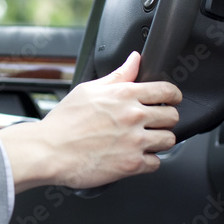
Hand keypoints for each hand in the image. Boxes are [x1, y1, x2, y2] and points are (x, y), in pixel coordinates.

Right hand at [0, 51, 180, 192]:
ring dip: (159, 140)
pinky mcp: (132, 164)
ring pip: (169, 140)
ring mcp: (135, 141)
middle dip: (165, 119)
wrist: (50, 150)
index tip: (171, 99)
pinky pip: (157, 163)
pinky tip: (135, 155)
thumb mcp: (89, 89)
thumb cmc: (64, 121)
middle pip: (173, 116)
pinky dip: (148, 161)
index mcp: (124, 94)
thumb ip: (118, 75)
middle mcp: (133, 116)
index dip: (173, 95)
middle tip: (153, 122)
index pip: (166, 90)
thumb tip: (134, 59)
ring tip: (145, 140)